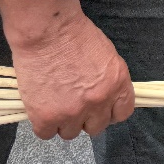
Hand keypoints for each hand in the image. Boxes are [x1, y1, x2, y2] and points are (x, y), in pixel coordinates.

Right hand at [0, 0, 133, 139]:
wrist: (48, 30)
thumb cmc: (75, 34)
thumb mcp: (107, 55)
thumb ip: (109, 80)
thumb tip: (107, 96)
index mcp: (117, 84)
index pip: (122, 113)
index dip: (110, 112)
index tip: (100, 109)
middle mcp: (99, 101)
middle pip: (96, 127)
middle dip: (86, 118)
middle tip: (74, 104)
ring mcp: (72, 112)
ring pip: (71, 133)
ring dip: (63, 121)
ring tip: (55, 102)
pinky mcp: (46, 117)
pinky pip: (46, 133)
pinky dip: (43, 124)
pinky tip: (41, 107)